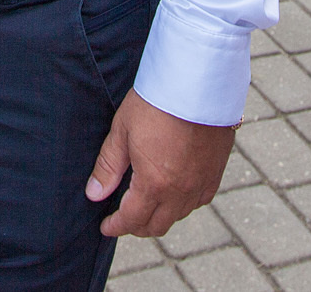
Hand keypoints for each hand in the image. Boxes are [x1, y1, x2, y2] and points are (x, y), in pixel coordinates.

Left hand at [85, 89, 235, 237]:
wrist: (197, 83)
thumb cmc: (157, 102)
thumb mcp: (123, 131)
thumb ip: (109, 166)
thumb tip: (94, 194)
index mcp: (154, 184)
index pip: (132, 219)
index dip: (115, 227)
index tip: (105, 227)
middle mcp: (180, 191)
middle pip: (157, 225)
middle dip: (137, 226)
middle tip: (124, 218)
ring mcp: (201, 183)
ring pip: (179, 215)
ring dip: (161, 216)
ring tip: (147, 204)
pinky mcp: (216, 172)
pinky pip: (200, 201)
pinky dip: (184, 204)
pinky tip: (176, 193)